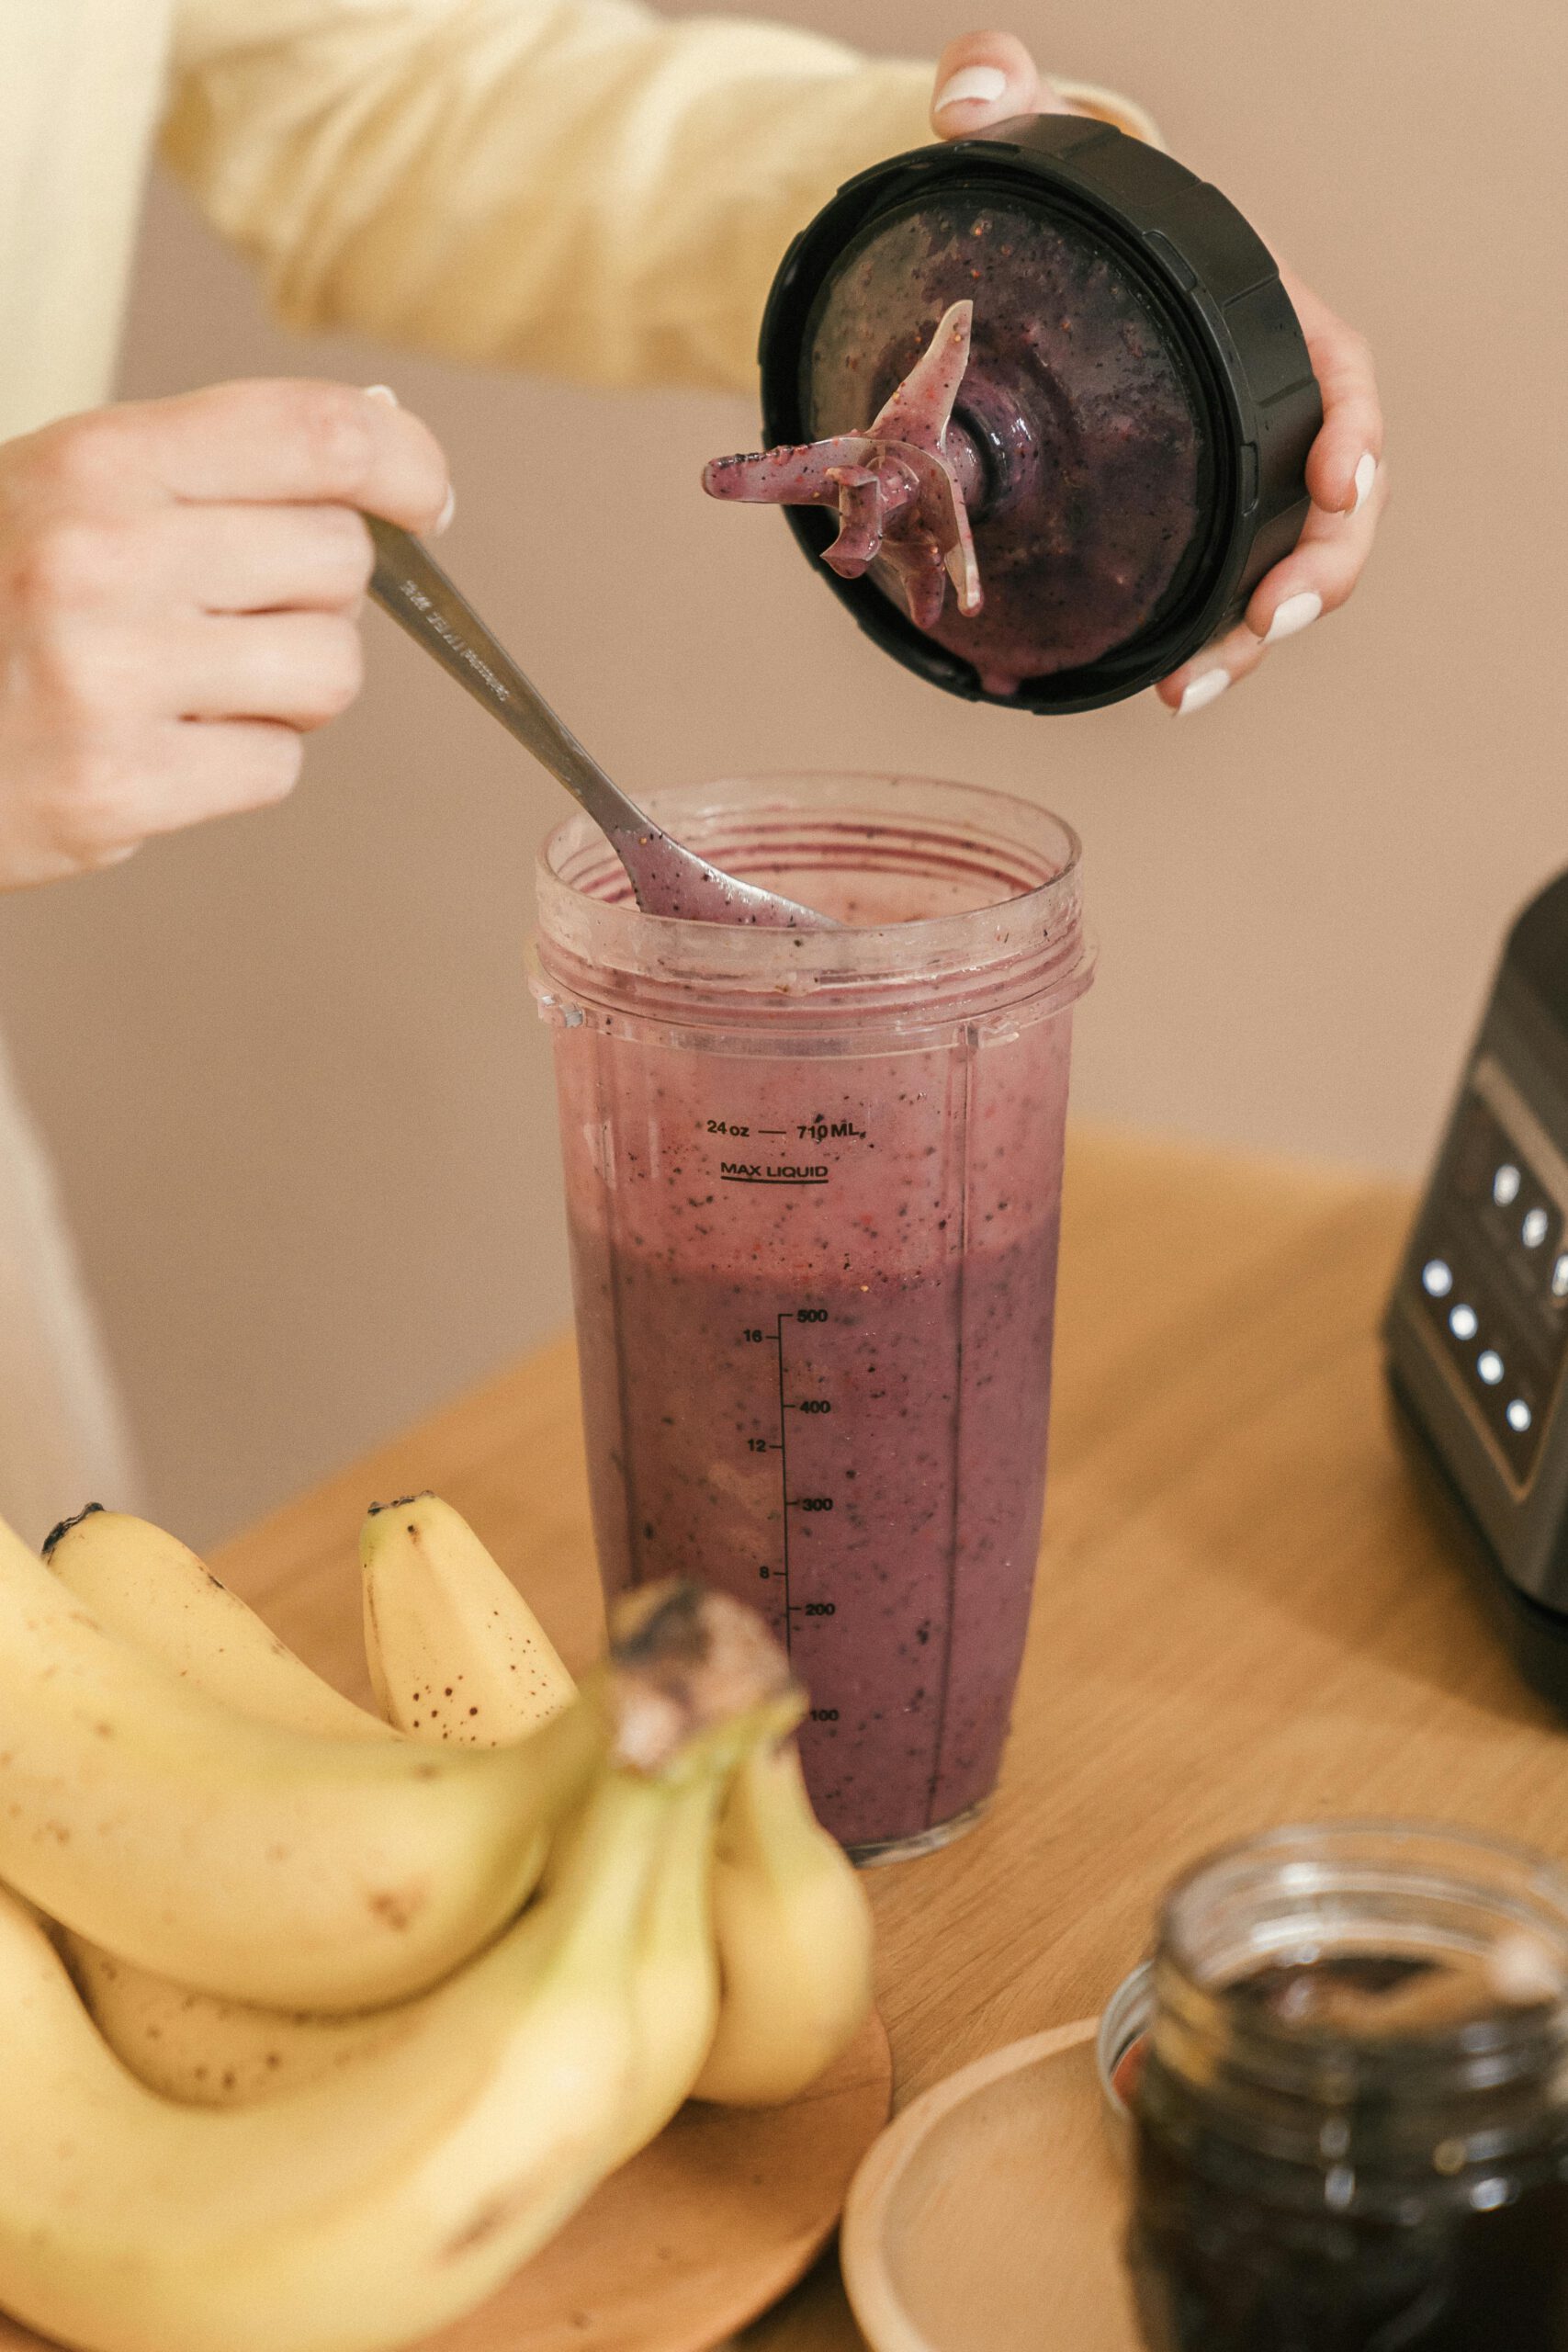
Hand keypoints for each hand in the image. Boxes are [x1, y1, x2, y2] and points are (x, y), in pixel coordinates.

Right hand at [0, 380, 449, 888]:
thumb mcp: (62, 492)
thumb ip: (206, 471)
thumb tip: (385, 453)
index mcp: (99, 462)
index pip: (320, 435)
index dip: (405, 463)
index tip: (424, 500)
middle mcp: (105, 558)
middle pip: (340, 564)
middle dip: (317, 594)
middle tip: (236, 613)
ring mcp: (110, 678)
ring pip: (328, 672)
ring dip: (289, 688)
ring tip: (193, 684)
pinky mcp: (117, 786)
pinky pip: (276, 768)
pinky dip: (237, 764)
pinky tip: (157, 744)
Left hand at [928, 35, 1385, 713]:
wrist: (1036, 290)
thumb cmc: (1063, 221)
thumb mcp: (1035, 152)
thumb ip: (1007, 98)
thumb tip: (969, 89)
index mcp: (1264, 321)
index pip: (1338, 373)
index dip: (1352, 427)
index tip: (1340, 476)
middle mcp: (1263, 410)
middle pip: (1332, 500)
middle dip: (1320, 568)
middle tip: (1270, 620)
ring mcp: (1229, 480)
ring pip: (1281, 566)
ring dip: (1253, 634)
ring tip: (1198, 685)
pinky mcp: (1185, 531)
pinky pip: (1219, 595)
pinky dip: (1205, 647)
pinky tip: (1168, 688)